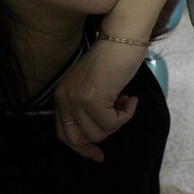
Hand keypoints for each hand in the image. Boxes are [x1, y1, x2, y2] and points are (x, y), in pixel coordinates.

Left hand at [54, 41, 147, 161]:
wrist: (122, 38)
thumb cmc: (115, 59)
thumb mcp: (96, 86)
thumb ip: (91, 106)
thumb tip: (101, 131)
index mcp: (62, 95)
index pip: (64, 134)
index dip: (81, 148)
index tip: (98, 154)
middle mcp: (64, 98)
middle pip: (78, 139)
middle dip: (102, 136)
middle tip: (119, 121)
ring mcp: (76, 99)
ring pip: (98, 133)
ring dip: (118, 122)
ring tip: (126, 102)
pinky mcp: (92, 98)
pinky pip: (112, 123)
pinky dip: (126, 115)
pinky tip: (131, 99)